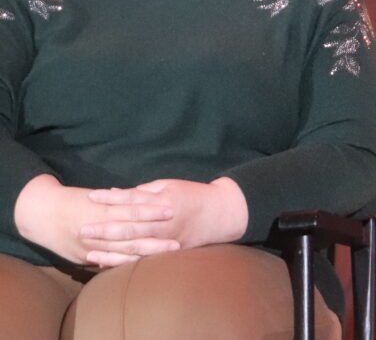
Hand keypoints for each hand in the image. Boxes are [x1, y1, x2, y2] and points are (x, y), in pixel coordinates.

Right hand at [13, 174, 177, 265]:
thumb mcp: (97, 195)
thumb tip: (144, 196)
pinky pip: (108, 262)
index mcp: (104, 208)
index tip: (171, 211)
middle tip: (176, 242)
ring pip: (122, 251)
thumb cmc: (73, 200)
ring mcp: (92, 244)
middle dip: (154, 239)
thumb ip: (120, 199)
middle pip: (132, 234)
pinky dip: (122, 265)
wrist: (41, 212)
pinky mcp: (84, 256)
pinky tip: (138, 267)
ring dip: (145, 255)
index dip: (153, 211)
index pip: (133, 210)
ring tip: (164, 256)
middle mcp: (100, 227)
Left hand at [82, 177, 247, 265]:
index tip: (91, 197)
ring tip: (89, 250)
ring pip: (135, 246)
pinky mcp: (168, 251)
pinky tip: (108, 263)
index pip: (133, 199)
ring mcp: (166, 239)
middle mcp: (163, 222)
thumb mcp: (170, 185)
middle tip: (83, 229)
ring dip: (111, 249)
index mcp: (163, 201)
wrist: (220, 213)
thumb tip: (119, 194)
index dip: (111, 198)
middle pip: (130, 225)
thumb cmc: (193, 195)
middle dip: (105, 228)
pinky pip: (143, 259)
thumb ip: (145, 191)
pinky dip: (125, 261)